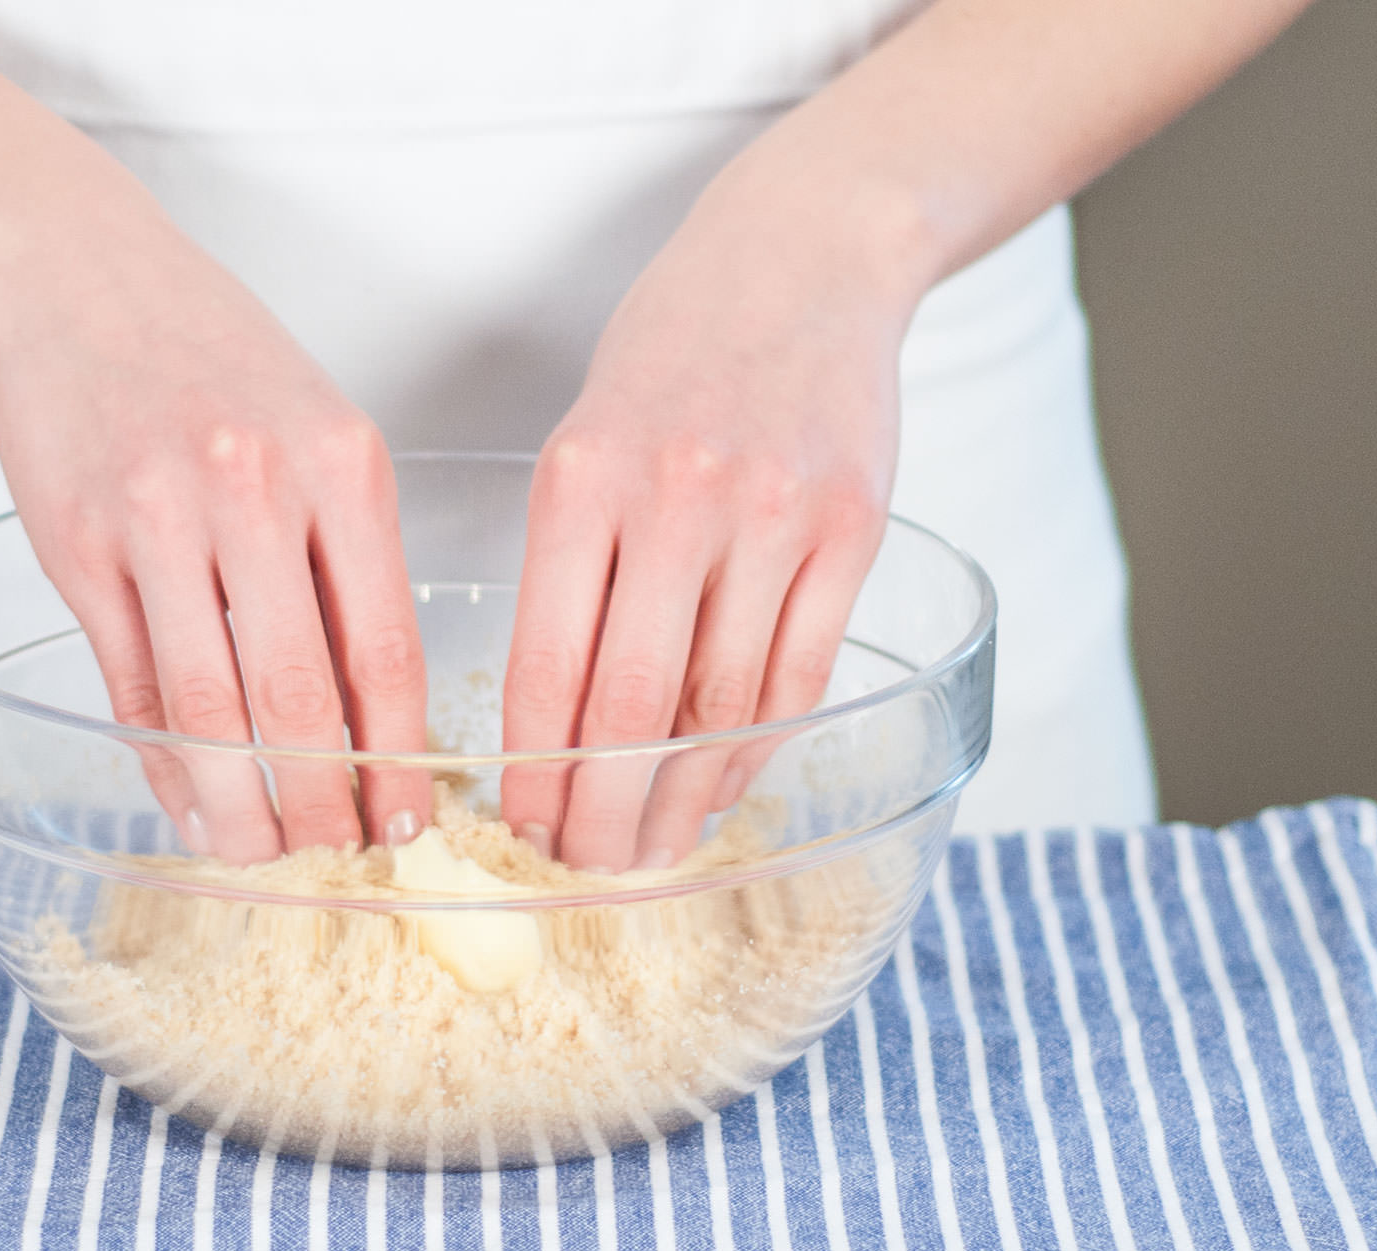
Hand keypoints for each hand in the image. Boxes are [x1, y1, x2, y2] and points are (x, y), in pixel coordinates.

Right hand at [0, 179, 429, 861]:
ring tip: (258, 853)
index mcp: (342, 466)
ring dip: (234, 801)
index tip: (409, 821)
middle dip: (321, 801)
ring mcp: (157, 518)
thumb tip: (369, 714)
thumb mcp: (321, 431)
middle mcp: (254, 491)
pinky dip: (159, 756)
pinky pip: (128, 682)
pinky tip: (185, 798)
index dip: (397, 754)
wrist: (77, 276)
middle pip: (296, 695)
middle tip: (336, 863)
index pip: (385, 648)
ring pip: (205, 705)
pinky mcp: (75, 545)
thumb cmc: (215, 359)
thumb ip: (348, 560)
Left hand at [501, 158, 924, 872]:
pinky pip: (800, 675)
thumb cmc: (672, 354)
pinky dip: (758, 748)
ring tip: (652, 846)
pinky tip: (725, 785)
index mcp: (583, 478)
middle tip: (584, 866)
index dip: (535, 767)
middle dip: (602, 810)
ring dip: (682, 798)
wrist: (803, 258)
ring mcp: (774, 515)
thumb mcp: (584, 438)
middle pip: (634, 708)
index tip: (523, 823)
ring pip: (722, 707)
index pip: (549, 665)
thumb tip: (554, 726)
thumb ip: (569, 568)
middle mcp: (678, 498)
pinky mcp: (854, 529)